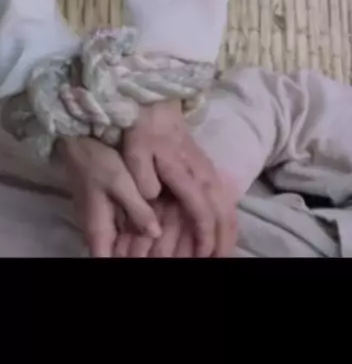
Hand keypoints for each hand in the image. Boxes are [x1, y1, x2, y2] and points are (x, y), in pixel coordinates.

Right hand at [58, 137, 160, 257]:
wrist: (76, 141)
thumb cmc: (97, 162)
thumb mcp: (121, 184)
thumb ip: (138, 210)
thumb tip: (155, 233)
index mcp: (98, 230)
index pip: (107, 261)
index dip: (126, 260)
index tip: (148, 257)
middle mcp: (95, 230)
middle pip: (116, 252)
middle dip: (137, 252)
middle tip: (164, 248)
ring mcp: (98, 220)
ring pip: (120, 239)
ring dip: (137, 240)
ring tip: (163, 237)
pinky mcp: (103, 210)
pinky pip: (120, 226)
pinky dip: (134, 225)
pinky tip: (153, 218)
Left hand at [121, 100, 237, 256]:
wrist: (154, 103)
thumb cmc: (142, 129)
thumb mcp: (135, 150)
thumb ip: (143, 176)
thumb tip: (153, 197)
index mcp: (187, 173)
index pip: (202, 211)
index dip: (204, 236)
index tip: (203, 255)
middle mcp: (204, 174)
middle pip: (223, 213)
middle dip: (224, 240)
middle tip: (221, 260)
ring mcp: (209, 171)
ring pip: (228, 206)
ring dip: (228, 231)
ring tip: (225, 252)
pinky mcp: (207, 169)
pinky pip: (224, 198)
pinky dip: (226, 217)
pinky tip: (223, 229)